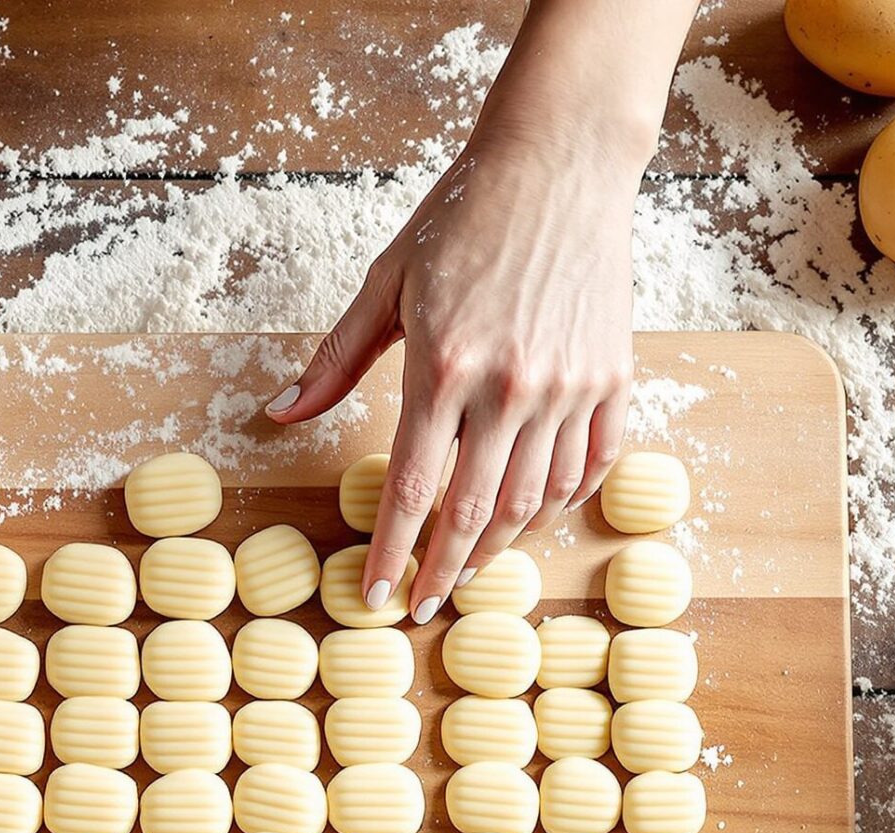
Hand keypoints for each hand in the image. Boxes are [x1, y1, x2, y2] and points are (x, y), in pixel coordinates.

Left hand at [268, 127, 639, 622]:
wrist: (558, 164)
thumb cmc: (463, 218)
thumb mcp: (387, 283)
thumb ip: (336, 360)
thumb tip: (281, 415)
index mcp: (445, 366)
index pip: (415, 488)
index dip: (394, 552)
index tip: (377, 596)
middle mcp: (511, 386)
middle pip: (476, 510)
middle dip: (446, 571)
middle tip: (425, 605)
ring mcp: (569, 385)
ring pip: (536, 499)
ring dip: (501, 546)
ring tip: (472, 569)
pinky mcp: (613, 376)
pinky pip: (591, 465)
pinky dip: (562, 502)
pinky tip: (533, 516)